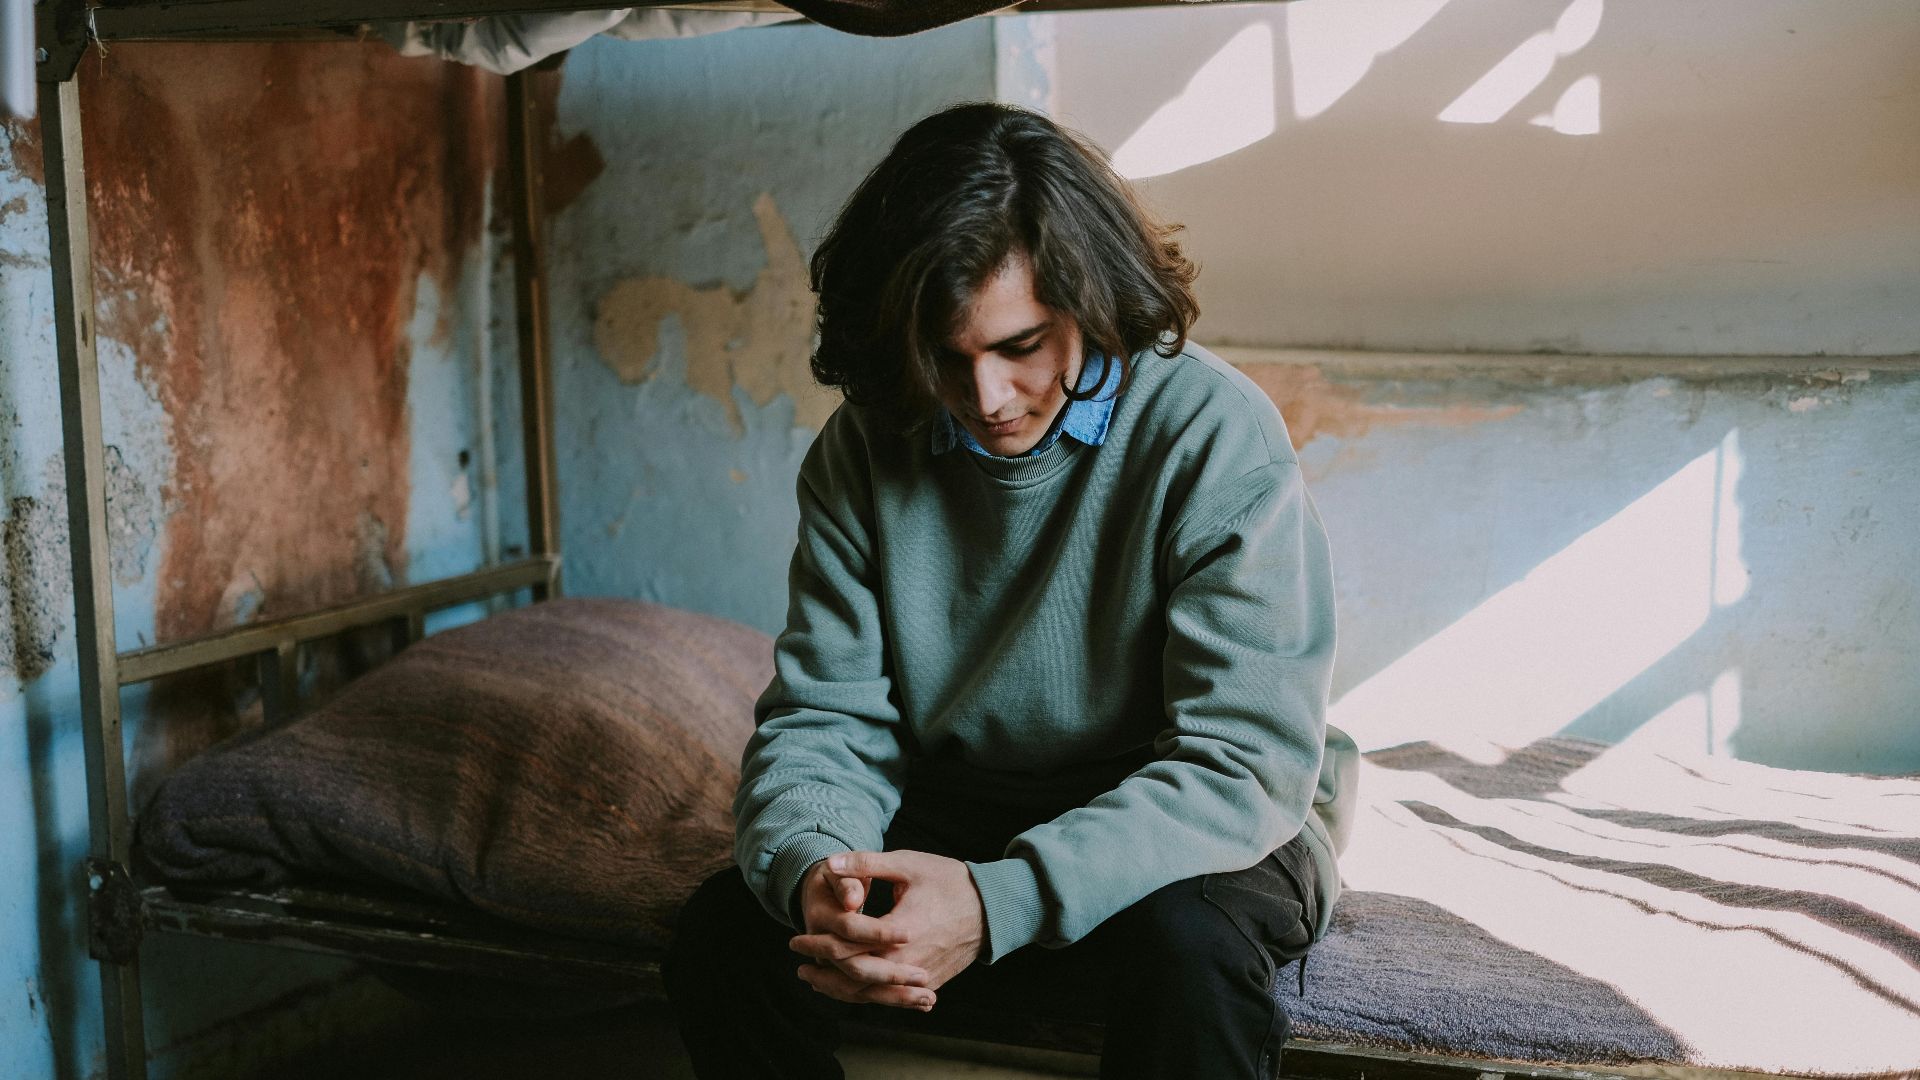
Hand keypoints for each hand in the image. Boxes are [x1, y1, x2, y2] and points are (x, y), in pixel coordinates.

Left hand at [790, 850, 985, 1010]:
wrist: (993, 907)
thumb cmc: (950, 882)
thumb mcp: (908, 865)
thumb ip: (868, 864)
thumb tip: (831, 861)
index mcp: (900, 932)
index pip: (847, 947)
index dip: (817, 945)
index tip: (795, 939)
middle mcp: (909, 962)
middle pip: (854, 979)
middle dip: (823, 973)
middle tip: (799, 965)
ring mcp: (921, 978)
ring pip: (871, 995)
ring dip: (840, 991)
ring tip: (816, 983)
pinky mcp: (930, 984)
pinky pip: (891, 998)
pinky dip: (867, 996)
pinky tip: (850, 990)